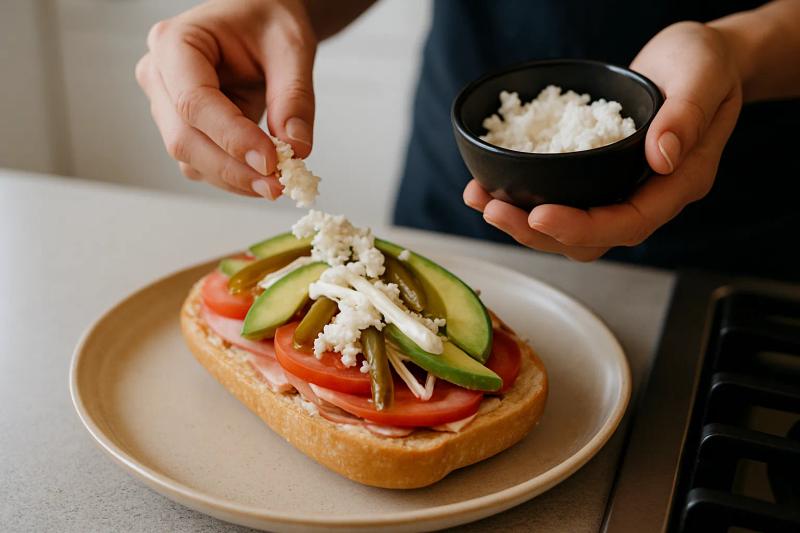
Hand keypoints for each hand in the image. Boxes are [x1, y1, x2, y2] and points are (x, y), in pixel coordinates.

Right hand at [135, 0, 316, 197]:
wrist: (260, 21)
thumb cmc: (267, 21)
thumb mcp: (291, 48)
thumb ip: (295, 97)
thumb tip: (297, 148)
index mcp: (175, 42)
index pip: (194, 101)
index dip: (232, 138)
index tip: (271, 162)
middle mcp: (159, 75)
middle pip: (184, 138)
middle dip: (233, 169)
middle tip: (278, 185)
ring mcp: (165, 105)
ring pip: (190, 159)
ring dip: (234, 179)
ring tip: (277, 182)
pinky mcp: (182, 128)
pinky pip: (201, 164)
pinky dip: (233, 176)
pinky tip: (263, 176)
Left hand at [463, 22, 742, 260]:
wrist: (698, 61)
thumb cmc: (706, 64)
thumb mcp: (704, 75)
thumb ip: (687, 114)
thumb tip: (661, 155)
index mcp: (678, 183)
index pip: (629, 222)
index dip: (582, 227)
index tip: (539, 216)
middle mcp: (648, 196)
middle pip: (591, 238)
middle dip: (538, 232)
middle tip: (493, 210)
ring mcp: (621, 190)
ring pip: (571, 227)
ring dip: (523, 222)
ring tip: (481, 200)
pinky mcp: (598, 178)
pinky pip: (562, 199)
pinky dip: (525, 199)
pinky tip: (490, 186)